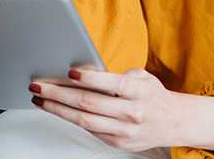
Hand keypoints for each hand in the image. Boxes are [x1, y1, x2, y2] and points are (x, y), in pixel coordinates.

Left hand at [29, 68, 213, 152]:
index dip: (89, 78)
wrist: (174, 122)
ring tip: (40, 99)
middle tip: (39, 85)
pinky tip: (58, 109)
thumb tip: (86, 75)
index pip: (111, 83)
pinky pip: (89, 129)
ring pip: (84, 120)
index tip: (69, 71)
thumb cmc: (153, 96)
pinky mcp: (118, 142)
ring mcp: (124, 131)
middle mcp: (132, 113)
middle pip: (89, 103)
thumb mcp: (143, 78)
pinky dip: (71, 118)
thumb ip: (118, 76)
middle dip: (59, 94)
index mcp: (140, 92)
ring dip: (57, 109)